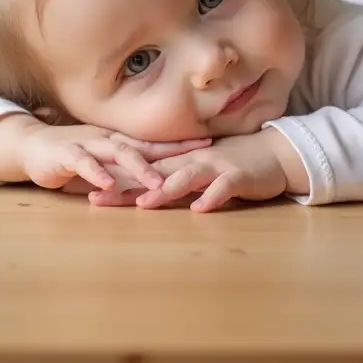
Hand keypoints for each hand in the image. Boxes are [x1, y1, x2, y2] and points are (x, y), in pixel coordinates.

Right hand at [21, 123, 211, 192]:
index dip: (181, 143)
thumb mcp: (105, 161)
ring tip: (156, 183)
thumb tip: (162, 177)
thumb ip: (128, 168)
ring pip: (118, 154)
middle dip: (171, 154)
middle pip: (144, 146)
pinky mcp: (67, 155)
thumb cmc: (73, 154)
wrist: (32, 146)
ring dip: (138, 168)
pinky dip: (96, 173)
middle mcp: (109, 140)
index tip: (210, 143)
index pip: (155, 142)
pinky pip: (84, 163)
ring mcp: (89, 145)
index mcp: (119, 141)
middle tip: (197, 161)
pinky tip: (108, 184)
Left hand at [87, 128, 305, 212]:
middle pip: (156, 173)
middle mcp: (194, 161)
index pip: (143, 171)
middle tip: (98, 198)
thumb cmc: (235, 165)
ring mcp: (216, 168)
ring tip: (144, 203)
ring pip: (187, 177)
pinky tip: (199, 208)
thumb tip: (143, 193)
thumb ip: (175, 180)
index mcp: (181, 162)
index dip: (116, 181)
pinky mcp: (238, 177)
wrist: (274, 154)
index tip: (88, 192)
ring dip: (165, 190)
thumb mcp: (200, 172)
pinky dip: (211, 197)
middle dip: (128, 185)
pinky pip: (224, 188)